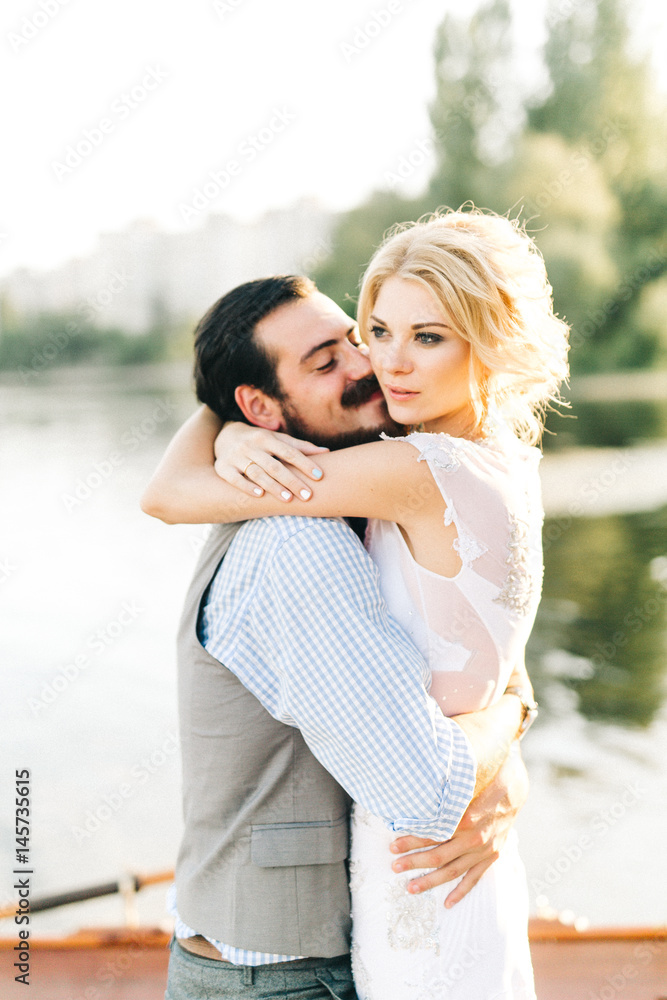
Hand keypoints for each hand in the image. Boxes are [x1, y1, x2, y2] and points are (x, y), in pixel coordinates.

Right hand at [213, 422, 328, 500]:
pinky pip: (234, 478)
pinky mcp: (223, 467)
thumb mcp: (277, 440)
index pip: (289, 452)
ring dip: (273, 486)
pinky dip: (246, 486)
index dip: (305, 464)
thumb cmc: (259, 442)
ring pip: (256, 472)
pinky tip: (259, 495)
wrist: (224, 436)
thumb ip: (299, 447)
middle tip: (308, 495)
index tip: (320, 476)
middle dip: (292, 481)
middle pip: (275, 465)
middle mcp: (251, 446)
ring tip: (288, 499)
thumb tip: (326, 451)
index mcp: (267, 438)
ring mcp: (236, 456)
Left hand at [388, 743, 528, 906]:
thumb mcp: (464, 782)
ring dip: (431, 880)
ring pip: (453, 871)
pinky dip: (461, 891)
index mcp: (465, 818)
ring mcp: (484, 850)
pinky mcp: (491, 856)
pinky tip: (447, 903)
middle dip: (414, 862)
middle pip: (438, 856)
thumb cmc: (483, 780)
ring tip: (411, 888)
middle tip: (394, 866)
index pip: (431, 834)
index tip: (392, 846)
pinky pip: (474, 878)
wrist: (513, 789)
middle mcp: (474, 838)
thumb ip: (443, 793)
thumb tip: (414, 789)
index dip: (410, 841)